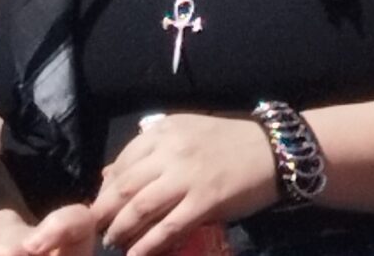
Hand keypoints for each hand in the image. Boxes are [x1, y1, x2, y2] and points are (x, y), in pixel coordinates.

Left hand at [93, 112, 277, 255]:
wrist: (273, 150)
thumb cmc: (228, 143)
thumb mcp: (185, 135)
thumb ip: (148, 153)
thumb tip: (106, 176)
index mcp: (166, 129)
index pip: (122, 162)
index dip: (105, 190)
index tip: (101, 208)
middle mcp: (173, 148)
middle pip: (125, 186)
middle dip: (106, 213)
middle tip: (100, 232)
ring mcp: (189, 175)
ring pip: (140, 207)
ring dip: (121, 230)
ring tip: (114, 244)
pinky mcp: (205, 200)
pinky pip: (167, 227)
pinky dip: (146, 245)